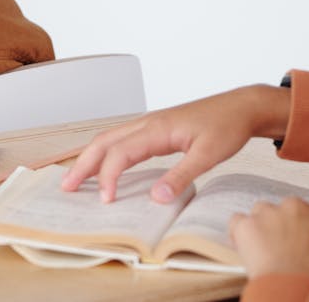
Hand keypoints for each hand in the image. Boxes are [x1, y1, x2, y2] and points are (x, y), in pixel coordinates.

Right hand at [60, 84, 290, 202]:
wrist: (242, 107)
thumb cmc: (227, 126)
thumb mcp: (208, 154)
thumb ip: (180, 176)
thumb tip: (155, 198)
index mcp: (156, 128)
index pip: (120, 153)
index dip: (107, 177)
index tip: (106, 201)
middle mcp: (147, 124)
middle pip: (104, 142)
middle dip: (82, 164)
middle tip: (66, 187)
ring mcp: (150, 125)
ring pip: (110, 139)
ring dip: (90, 157)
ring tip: (75, 178)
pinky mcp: (155, 130)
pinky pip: (122, 140)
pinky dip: (106, 153)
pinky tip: (105, 166)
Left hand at [229, 197, 308, 277]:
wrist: (291, 286)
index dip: (307, 225)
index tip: (304, 236)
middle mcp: (293, 207)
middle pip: (287, 208)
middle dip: (284, 223)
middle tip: (284, 245)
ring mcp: (268, 213)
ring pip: (261, 210)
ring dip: (262, 224)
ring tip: (265, 248)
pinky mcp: (246, 223)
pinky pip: (237, 220)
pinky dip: (238, 231)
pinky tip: (243, 245)